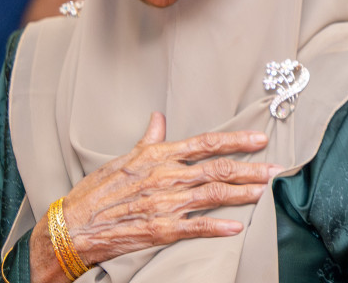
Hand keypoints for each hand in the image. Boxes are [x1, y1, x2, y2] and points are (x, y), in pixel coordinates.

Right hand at [29, 112, 279, 280]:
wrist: (71, 227)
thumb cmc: (96, 192)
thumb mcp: (124, 158)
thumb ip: (149, 139)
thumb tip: (159, 118)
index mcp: (158, 156)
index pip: (205, 143)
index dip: (236, 140)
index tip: (261, 139)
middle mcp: (166, 176)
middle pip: (217, 168)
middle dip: (250, 169)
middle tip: (276, 169)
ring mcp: (164, 203)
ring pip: (213, 194)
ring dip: (242, 193)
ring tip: (265, 192)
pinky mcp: (159, 230)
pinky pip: (195, 227)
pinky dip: (218, 227)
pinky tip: (238, 226)